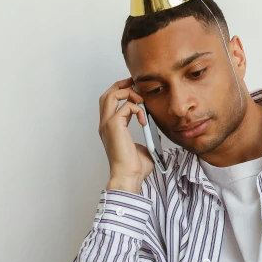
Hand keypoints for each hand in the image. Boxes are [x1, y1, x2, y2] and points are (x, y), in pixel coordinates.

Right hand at [98, 77, 154, 192]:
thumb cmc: (135, 167)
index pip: (109, 102)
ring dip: (128, 93)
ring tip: (141, 101)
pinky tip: (145, 121)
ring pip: (111, 95)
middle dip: (121, 85)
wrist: (128, 176)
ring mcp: (107, 124)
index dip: (120, 92)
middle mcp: (105, 124)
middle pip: (106, 94)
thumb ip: (147, 136)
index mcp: (110, 129)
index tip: (136, 90)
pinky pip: (126, 106)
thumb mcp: (144, 147)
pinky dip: (138, 109)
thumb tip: (155, 130)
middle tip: (135, 84)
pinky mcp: (114, 125)